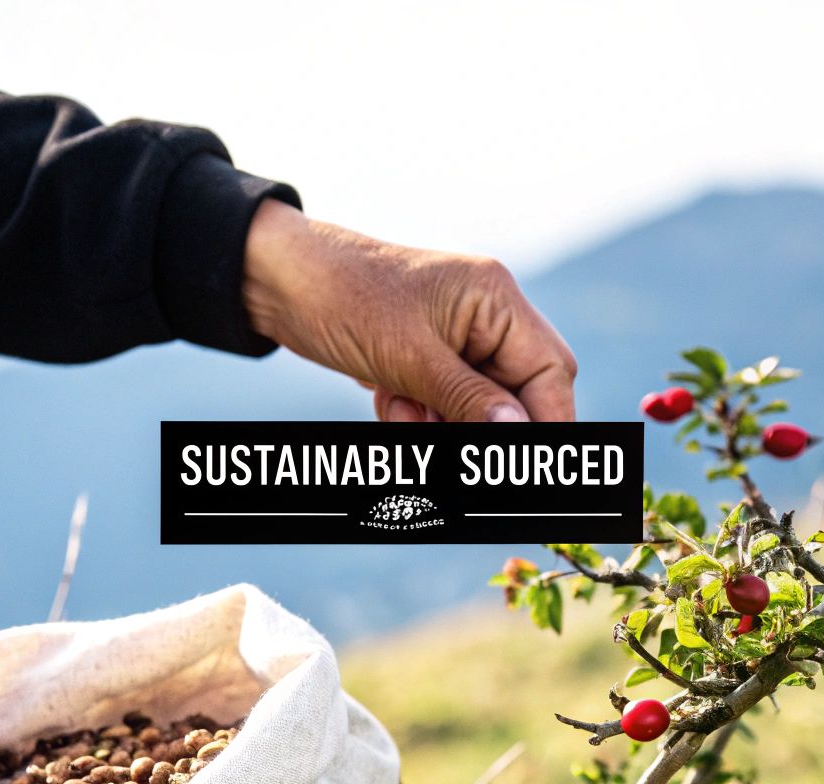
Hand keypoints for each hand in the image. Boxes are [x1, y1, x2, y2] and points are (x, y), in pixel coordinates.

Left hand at [242, 201, 577, 422]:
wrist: (275, 280)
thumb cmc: (342, 298)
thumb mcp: (409, 358)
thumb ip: (470, 399)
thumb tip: (520, 435)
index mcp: (495, 299)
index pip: (549, 371)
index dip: (546, 422)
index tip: (527, 464)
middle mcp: (484, 314)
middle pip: (516, 392)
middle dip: (485, 425)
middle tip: (450, 441)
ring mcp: (454, 335)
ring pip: (475, 405)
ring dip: (443, 424)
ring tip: (401, 408)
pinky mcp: (423, 355)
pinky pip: (440, 403)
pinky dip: (416, 415)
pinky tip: (386, 398)